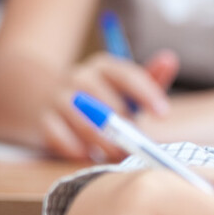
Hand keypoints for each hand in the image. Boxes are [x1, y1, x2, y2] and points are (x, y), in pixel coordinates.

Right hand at [41, 49, 178, 161]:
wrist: (44, 96)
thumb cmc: (100, 95)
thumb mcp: (124, 84)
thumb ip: (149, 78)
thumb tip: (170, 59)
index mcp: (104, 66)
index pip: (128, 76)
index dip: (147, 94)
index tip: (164, 114)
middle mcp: (79, 77)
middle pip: (109, 105)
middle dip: (126, 129)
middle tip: (138, 146)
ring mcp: (58, 97)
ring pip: (86, 125)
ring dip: (105, 145)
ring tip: (118, 155)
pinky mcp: (43, 119)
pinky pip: (61, 138)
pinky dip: (77, 150)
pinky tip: (88, 155)